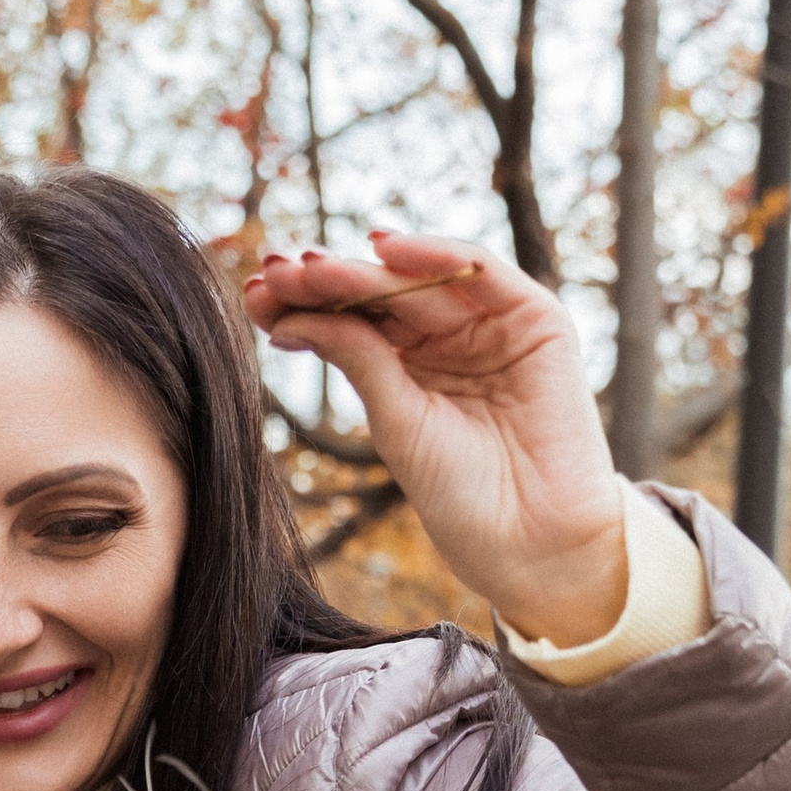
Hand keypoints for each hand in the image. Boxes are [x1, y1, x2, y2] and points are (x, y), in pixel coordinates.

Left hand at [244, 234, 627, 645]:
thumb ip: (357, 358)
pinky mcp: (535, 318)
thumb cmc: (462, 496)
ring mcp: (492, 325)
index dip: (305, 304)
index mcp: (411, 366)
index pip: (353, 320)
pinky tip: (384, 249)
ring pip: (421, 278)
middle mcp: (450, 338)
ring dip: (365, 267)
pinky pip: (482, 272)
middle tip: (274, 272)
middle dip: (325, 280)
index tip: (254, 295)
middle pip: (380, 293)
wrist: (532, 541)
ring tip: (310, 267)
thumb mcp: (394, 420)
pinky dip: (435, 253)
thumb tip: (288, 316)